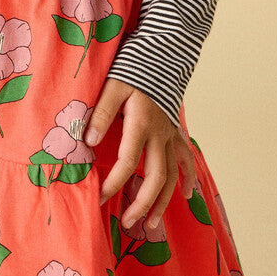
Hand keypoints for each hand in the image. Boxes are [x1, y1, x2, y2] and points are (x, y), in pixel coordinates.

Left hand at [86, 78, 197, 231]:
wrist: (163, 52)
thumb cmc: (134, 67)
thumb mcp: (112, 86)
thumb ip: (101, 113)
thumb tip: (88, 141)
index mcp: (141, 124)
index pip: (127, 162)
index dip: (114, 183)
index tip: (100, 198)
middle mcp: (160, 134)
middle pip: (156, 177)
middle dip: (142, 204)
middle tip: (128, 223)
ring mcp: (171, 134)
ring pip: (172, 175)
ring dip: (163, 201)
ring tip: (152, 223)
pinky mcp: (176, 130)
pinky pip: (186, 158)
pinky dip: (188, 177)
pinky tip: (187, 194)